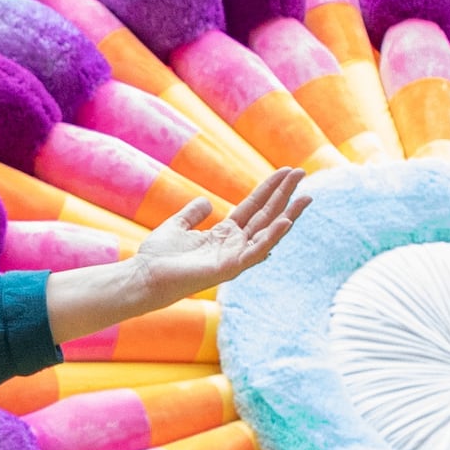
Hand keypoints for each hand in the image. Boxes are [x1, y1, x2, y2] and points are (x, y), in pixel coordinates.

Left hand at [131, 165, 310, 301]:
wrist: (144, 277)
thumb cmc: (158, 257)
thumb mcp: (177, 225)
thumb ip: (193, 213)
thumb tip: (207, 202)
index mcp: (224, 234)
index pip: (254, 207)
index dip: (270, 189)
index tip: (287, 172)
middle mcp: (234, 245)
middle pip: (266, 216)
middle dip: (284, 195)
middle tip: (302, 174)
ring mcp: (234, 257)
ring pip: (268, 232)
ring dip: (288, 214)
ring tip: (306, 197)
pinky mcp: (229, 268)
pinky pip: (256, 252)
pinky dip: (272, 237)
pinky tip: (286, 221)